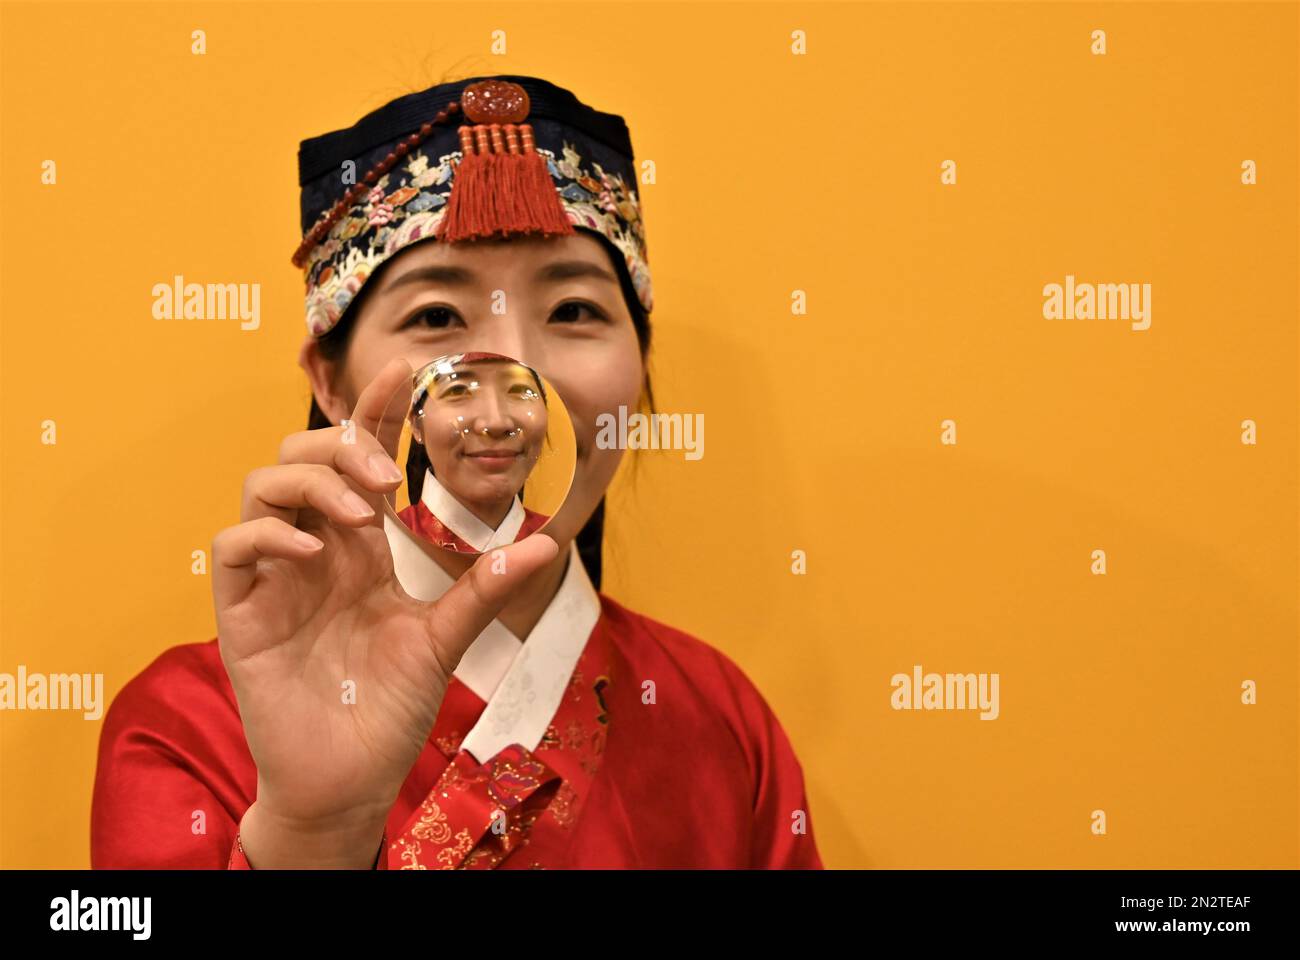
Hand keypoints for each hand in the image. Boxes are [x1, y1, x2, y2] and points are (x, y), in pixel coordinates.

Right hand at [212, 357, 557, 866]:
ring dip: (311, 482)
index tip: (407, 368)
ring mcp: (275, 577)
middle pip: (303, 455)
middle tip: (385, 479)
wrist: (347, 779)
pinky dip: (271, 534)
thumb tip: (541, 544)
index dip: (376, 409)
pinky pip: (234, 545)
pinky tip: (316, 552)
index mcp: (360, 546)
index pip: (360, 458)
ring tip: (357, 515)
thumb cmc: (388, 707)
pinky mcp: (243, 612)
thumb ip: (481, 591)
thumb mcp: (443, 641)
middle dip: (342, 446)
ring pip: (261, 485)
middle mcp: (315, 549)